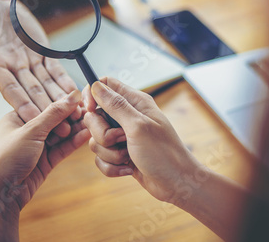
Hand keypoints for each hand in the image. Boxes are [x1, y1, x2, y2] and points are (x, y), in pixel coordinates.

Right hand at [0, 0, 79, 121]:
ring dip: (60, 99)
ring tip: (76, 114)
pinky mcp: (39, 52)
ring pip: (46, 83)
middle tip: (64, 128)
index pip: (9, 88)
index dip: (22, 103)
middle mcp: (11, 68)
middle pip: (32, 92)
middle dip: (47, 110)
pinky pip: (54, 68)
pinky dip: (64, 79)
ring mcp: (26, 61)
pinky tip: (76, 92)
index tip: (35, 118)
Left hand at [0, 90, 89, 241]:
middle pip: (55, 119)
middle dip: (71, 116)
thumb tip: (73, 95)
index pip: (45, 105)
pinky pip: (63, 148)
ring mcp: (37, 146)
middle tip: (88, 113)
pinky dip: (74, 142)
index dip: (63, 103)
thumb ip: (54, 113)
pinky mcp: (46, 161)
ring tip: (93, 123)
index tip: (79, 101)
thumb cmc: (5, 158)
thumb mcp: (31, 130)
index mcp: (18, 116)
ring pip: (61, 134)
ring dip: (76, 129)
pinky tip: (86, 135)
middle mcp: (28, 130)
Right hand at [82, 77, 202, 202]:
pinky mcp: (120, 154)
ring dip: (109, 153)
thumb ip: (116, 106)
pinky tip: (128, 169)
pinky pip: (101, 158)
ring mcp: (123, 137)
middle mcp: (127, 117)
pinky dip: (111, 166)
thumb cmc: (163, 153)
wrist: (177, 183)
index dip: (93, 94)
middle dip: (102, 133)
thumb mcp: (138, 126)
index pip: (105, 85)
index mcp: (135, 102)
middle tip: (121, 139)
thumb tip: (96, 85)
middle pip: (95, 116)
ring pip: (96, 140)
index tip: (91, 109)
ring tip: (128, 156)